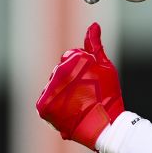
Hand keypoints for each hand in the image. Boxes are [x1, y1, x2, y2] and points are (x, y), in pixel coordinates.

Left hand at [35, 23, 123, 150]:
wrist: (104, 126)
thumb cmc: (108, 95)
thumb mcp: (105, 66)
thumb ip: (95, 45)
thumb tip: (93, 26)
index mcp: (71, 60)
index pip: (70, 59)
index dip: (82, 72)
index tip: (90, 84)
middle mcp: (58, 73)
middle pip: (60, 73)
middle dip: (71, 82)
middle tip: (86, 96)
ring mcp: (49, 90)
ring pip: (53, 87)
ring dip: (62, 93)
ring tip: (77, 104)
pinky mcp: (43, 106)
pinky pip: (46, 101)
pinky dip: (54, 106)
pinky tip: (67, 110)